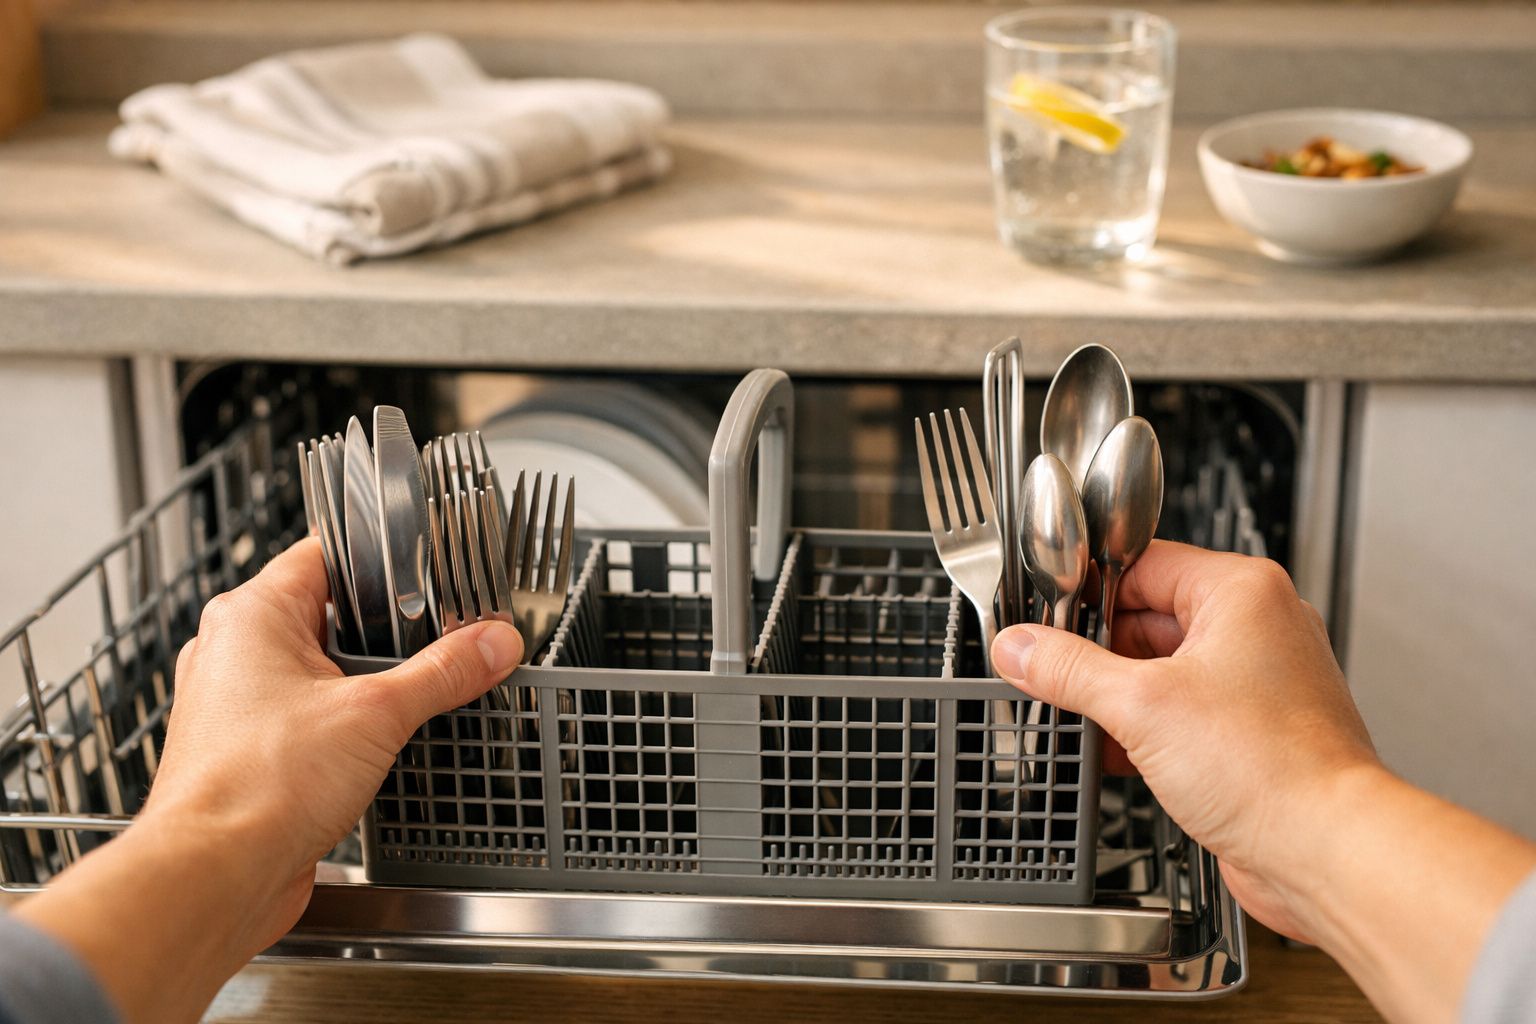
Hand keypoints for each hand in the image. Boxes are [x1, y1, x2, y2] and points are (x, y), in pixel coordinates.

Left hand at [18, 538, 522, 1022]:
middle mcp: (232, 653)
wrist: (215, 878)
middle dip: (382, 632)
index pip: (324, 555)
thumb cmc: (256, 787)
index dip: (379, 559)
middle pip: (326, 616)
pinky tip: (377, 746)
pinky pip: (306, 720)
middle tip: (434, 639)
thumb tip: (492, 643)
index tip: (426, 569)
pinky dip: (342, 728)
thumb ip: (443, 672)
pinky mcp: (248, 754)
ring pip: (317, 672)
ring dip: (362, 686)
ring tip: (410, 695)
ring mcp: (236, 706)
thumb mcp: (378, 713)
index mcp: (252, 616)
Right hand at [991, 541, 1535, 1022]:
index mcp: (1242, 593)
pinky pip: (1179, 714)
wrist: (1326, 850)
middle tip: (1049, 671)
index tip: (1044, 616)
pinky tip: (1108, 751)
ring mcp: (1255, 684)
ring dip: (1115, 696)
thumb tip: (1022, 648)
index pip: (1141, 564)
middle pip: (1147, 618)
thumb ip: (1068, 670)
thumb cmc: (1274, 768)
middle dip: (1095, 651)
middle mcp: (1257, 630)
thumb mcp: (1141, 705)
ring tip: (1077, 715)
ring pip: (1161, 671)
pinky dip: (1142, 729)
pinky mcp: (1249, 733)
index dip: (1085, 590)